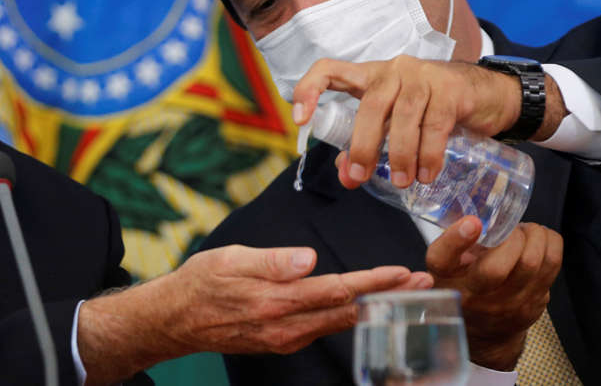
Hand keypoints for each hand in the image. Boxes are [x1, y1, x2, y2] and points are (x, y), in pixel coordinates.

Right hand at [77, 245, 432, 384]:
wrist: (174, 320)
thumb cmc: (200, 283)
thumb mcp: (230, 260)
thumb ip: (271, 261)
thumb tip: (308, 259)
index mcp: (278, 301)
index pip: (338, 290)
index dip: (374, 282)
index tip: (404, 273)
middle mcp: (287, 326)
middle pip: (348, 310)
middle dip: (389, 297)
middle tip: (426, 283)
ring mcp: (285, 338)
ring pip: (339, 322)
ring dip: (373, 307)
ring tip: (403, 293)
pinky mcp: (280, 341)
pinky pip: (322, 328)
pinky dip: (348, 316)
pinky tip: (359, 307)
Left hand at [291, 55, 564, 188]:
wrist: (487, 95)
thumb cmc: (429, 110)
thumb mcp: (394, 126)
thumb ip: (367, 147)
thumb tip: (347, 176)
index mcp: (369, 76)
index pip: (329, 69)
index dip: (309, 90)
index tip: (301, 121)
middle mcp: (393, 70)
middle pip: (370, 105)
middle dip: (362, 145)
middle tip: (361, 177)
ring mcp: (423, 76)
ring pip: (404, 116)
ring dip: (399, 154)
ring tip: (400, 182)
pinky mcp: (451, 89)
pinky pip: (435, 124)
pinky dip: (429, 154)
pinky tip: (427, 174)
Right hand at [426, 217, 562, 370]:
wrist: (484, 330)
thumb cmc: (463, 285)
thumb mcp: (447, 265)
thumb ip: (455, 242)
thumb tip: (481, 215)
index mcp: (444, 278)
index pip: (441, 260)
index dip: (457, 239)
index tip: (473, 222)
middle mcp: (472, 296)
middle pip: (495, 268)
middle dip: (510, 237)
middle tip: (511, 228)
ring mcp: (505, 305)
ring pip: (531, 264)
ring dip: (534, 237)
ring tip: (527, 231)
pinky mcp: (532, 306)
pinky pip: (551, 267)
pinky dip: (550, 244)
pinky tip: (541, 239)